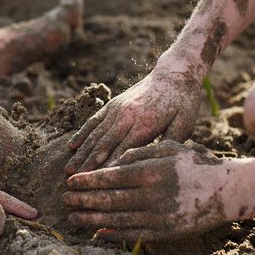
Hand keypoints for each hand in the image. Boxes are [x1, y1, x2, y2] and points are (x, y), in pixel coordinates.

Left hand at [63, 140, 229, 241]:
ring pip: (116, 219)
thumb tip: (113, 161)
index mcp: (149, 171)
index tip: (70, 181)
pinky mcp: (164, 231)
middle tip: (65, 200)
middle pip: (108, 199)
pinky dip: (112, 235)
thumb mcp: (168, 148)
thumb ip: (138, 152)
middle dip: (83, 200)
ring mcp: (157, 215)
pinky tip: (97, 234)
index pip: (109, 177)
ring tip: (73, 218)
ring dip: (91, 219)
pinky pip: (132, 234)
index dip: (87, 180)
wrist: (227, 190)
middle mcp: (150, 194)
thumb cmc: (195, 163)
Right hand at [66, 66, 201, 172]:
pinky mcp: (113, 104)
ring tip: (68, 169)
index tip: (97, 182)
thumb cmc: (183, 102)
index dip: (110, 166)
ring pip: (95, 134)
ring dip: (81, 152)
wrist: (173, 72)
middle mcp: (127, 115)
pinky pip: (94, 120)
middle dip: (89, 164)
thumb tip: (157, 162)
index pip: (125, 149)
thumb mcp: (186, 122)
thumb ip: (171, 141)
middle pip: (104, 144)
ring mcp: (118, 109)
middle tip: (75, 181)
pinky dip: (82, 133)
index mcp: (146, 122)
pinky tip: (71, 145)